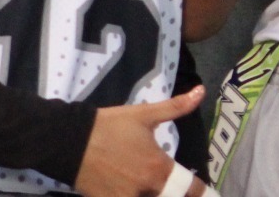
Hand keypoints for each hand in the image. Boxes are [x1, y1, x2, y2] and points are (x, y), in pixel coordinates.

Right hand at [74, 86, 206, 196]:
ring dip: (155, 194)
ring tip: (157, 188)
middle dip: (178, 195)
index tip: (208, 193)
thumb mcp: (145, 114)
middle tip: (180, 190)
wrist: (69, 141)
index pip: (191, 188)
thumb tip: (202, 91)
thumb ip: (176, 107)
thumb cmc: (110, 126)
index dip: (202, 192)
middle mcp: (147, 189)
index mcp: (159, 168)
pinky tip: (134, 190)